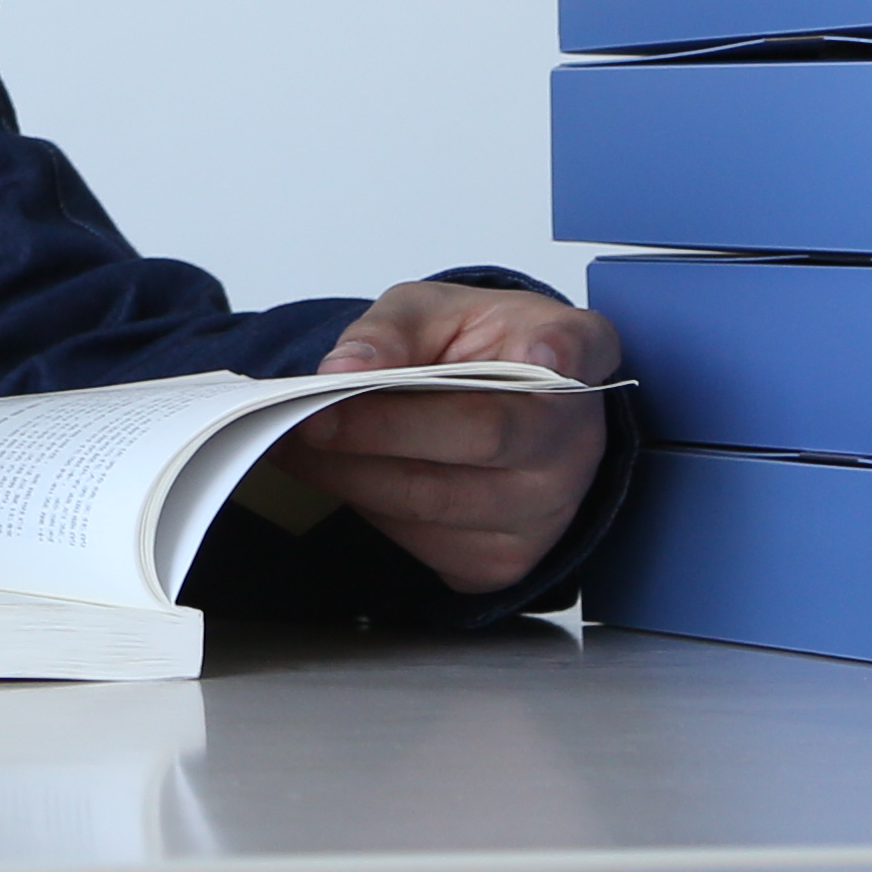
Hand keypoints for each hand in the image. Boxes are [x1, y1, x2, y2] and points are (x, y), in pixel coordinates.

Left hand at [267, 278, 619, 597]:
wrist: (491, 411)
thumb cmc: (473, 350)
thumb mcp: (430, 311)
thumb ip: (389, 331)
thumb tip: (343, 368)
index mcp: (570, 351)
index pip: (575, 350)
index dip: (562, 354)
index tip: (542, 353)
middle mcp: (575, 438)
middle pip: (479, 438)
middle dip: (378, 429)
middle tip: (306, 415)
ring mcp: (549, 508)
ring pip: (440, 502)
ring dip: (354, 474)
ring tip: (296, 443)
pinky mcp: (507, 560)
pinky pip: (428, 544)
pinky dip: (372, 508)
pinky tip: (339, 474)